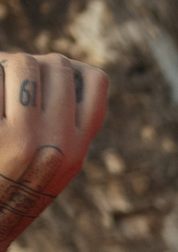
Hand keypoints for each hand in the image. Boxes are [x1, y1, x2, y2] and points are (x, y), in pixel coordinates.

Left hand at [0, 54, 107, 251]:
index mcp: (78, 149)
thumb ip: (65, 129)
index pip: (96, 81)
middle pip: (58, 66)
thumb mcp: (55, 167)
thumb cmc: (13, 189)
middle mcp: (59, 144)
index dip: (71, 69)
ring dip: (5, 61)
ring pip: (24, 64)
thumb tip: (55, 69)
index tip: (47, 78)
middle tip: (9, 72)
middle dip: (32, 61)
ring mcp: (24, 139)